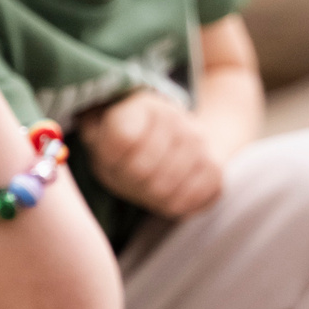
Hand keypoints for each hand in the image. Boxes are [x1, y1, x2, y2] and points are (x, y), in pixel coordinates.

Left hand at [81, 88, 224, 218]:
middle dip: (129, 181)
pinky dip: (173, 204)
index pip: (122, 139)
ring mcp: (200, 144)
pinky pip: (188, 203)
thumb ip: (94, 135)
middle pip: (141, 172)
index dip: (110, 158)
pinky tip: (170, 189)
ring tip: (149, 181)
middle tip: (130, 174)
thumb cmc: (125, 140)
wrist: (177, 137)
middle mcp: (175, 118)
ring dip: (150, 195)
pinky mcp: (216, 170)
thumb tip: (92, 143)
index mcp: (141, 104)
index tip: (111, 155)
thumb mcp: (100, 131)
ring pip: (164, 191)